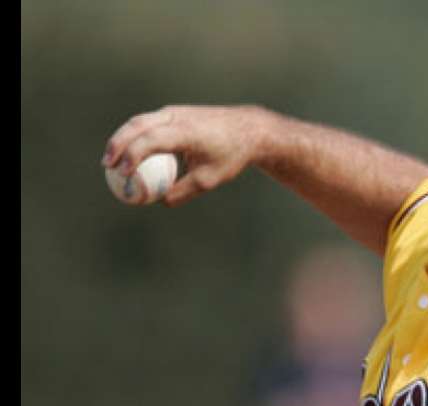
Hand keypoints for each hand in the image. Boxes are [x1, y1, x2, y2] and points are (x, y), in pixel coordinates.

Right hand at [101, 104, 269, 206]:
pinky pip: (148, 123)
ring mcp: (174, 111)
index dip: (133, 156)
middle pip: (137, 125)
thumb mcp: (210, 179)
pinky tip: (128, 155)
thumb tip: (159, 201)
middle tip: (107, 166)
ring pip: (139, 121)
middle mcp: (177, 116)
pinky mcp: (173, 112)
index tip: (124, 174)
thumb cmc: (231, 155)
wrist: (248, 129)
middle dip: (118, 144)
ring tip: (112, 162)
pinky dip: (135, 137)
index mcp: (186, 130)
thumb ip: (184, 191)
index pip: (151, 140)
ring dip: (122, 139)